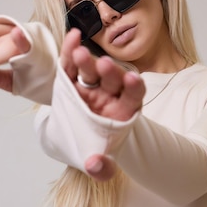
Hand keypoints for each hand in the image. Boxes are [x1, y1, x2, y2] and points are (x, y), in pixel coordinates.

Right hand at [60, 29, 145, 180]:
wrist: (78, 141)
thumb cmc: (94, 150)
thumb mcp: (99, 165)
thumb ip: (102, 169)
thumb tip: (95, 165)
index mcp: (123, 112)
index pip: (134, 97)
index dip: (135, 89)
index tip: (134, 80)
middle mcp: (110, 95)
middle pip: (113, 80)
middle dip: (110, 72)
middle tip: (104, 65)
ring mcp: (91, 86)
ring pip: (92, 70)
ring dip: (87, 60)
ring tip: (80, 53)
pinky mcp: (72, 81)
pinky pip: (72, 64)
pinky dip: (71, 50)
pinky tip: (72, 36)